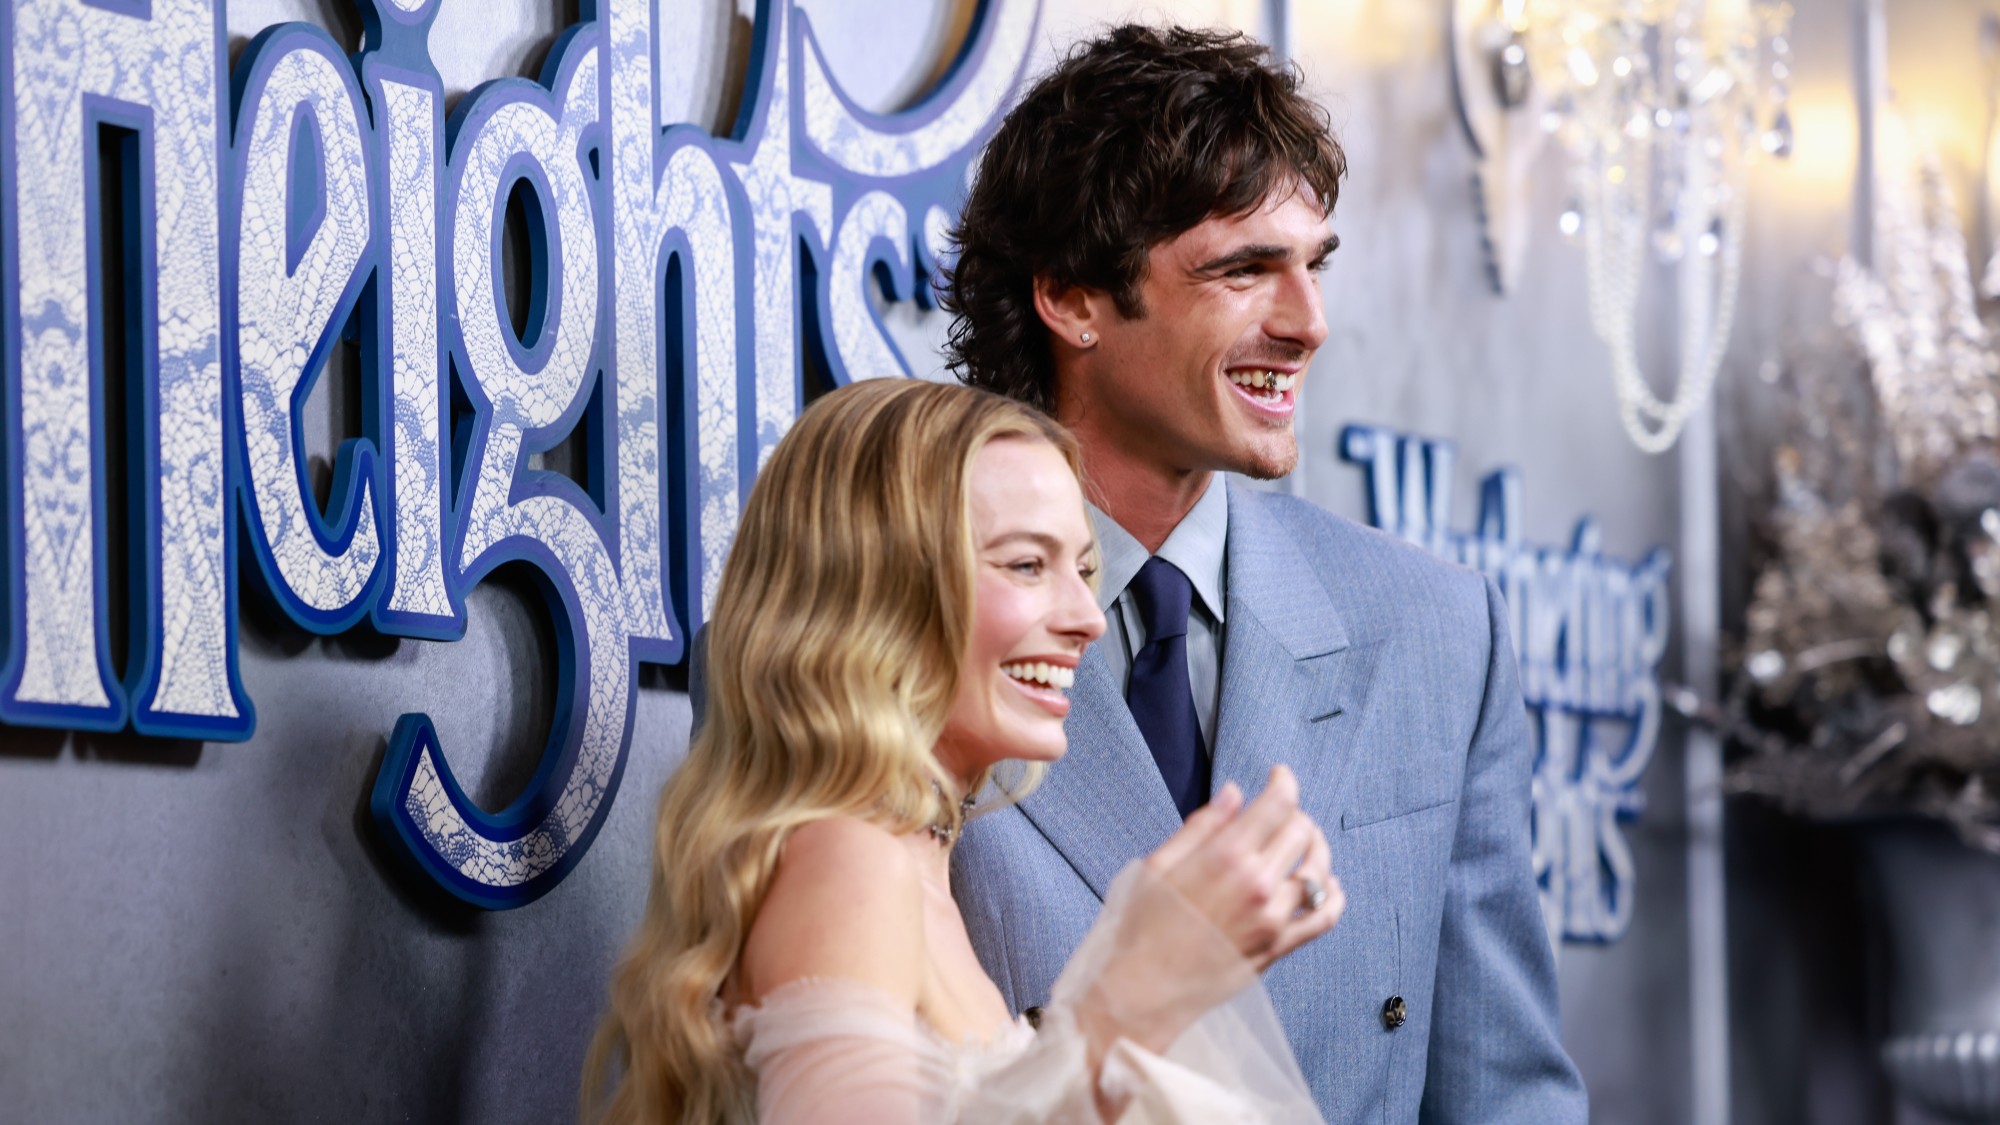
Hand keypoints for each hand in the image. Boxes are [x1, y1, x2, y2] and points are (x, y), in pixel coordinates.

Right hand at [1145, 765, 1344, 969]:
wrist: (1144, 990)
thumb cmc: (1142, 927)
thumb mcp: (1159, 864)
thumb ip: (1203, 826)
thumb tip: (1235, 794)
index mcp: (1225, 856)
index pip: (1277, 804)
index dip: (1283, 780)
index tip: (1278, 775)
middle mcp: (1258, 884)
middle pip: (1301, 831)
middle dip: (1294, 814)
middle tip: (1280, 814)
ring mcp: (1273, 918)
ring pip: (1318, 869)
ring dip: (1315, 848)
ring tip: (1305, 843)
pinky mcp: (1279, 947)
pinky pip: (1324, 917)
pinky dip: (1333, 896)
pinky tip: (1326, 884)